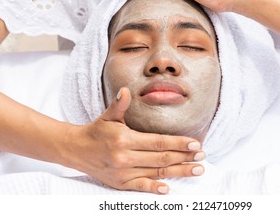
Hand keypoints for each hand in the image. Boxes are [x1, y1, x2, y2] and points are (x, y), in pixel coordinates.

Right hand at [64, 87, 204, 193]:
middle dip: (185, 157)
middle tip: (202, 156)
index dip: (178, 143)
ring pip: (157, 172)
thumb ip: (119, 105)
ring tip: (197, 170)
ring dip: (179, 172)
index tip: (195, 143)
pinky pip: (140, 187)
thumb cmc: (96, 131)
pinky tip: (168, 189)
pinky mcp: (120, 183)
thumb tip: (125, 90)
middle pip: (162, 158)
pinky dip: (154, 188)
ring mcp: (123, 172)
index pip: (158, 142)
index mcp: (125, 139)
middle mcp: (125, 157)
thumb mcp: (108, 116)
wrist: (77, 150)